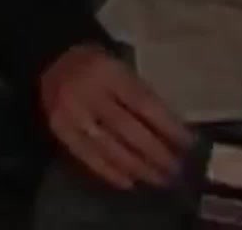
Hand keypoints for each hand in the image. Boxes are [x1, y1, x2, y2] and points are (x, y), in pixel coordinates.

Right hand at [39, 44, 192, 189]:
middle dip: (156, 153)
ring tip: (158, 180)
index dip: (168, 127)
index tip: (189, 145)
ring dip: (137, 168)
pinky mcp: (60, 130)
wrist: (52, 61)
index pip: (144, 104)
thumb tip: (173, 133)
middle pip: (127, 129)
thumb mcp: (122, 69)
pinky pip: (87, 156)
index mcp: (110, 72)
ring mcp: (72, 113)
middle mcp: (89, 93)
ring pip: (109, 147)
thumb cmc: (98, 66)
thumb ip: (143, 97)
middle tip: (176, 171)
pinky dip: (109, 172)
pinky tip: (129, 182)